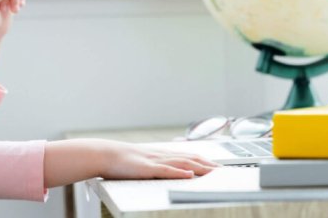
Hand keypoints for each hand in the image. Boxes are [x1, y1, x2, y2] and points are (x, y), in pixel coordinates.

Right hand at [97, 140, 218, 180]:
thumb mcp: (141, 163)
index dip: (203, 160)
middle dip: (207, 164)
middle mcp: (160, 155)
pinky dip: (179, 172)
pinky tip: (189, 174)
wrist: (104, 154)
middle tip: (223, 170)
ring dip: (199, 167)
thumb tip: (168, 171)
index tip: (217, 165)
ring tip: (214, 172)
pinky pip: (165, 170)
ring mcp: (154, 161)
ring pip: (181, 163)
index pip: (187, 156)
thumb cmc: (120, 161)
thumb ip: (155, 166)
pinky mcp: (146, 168)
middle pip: (189, 158)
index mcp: (160, 154)